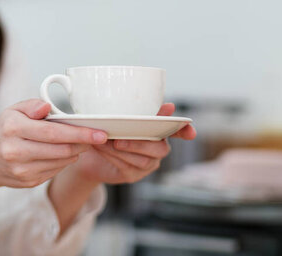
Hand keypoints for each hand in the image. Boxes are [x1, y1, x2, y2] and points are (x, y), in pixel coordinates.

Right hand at [0, 99, 107, 188]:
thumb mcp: (13, 111)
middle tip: (98, 137)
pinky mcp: (28, 182)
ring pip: (62, 161)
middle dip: (84, 143)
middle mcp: (16, 151)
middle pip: (61, 149)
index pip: (53, 132)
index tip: (99, 133)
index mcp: (13, 129)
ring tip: (80, 142)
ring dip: (76, 152)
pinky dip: (65, 161)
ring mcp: (22, 170)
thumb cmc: (6, 130)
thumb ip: (32, 105)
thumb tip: (47, 106)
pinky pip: (56, 171)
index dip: (79, 133)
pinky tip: (63, 152)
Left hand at [69, 103, 195, 184]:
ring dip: (121, 151)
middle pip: (159, 149)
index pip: (176, 131)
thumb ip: (143, 113)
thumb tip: (171, 106)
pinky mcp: (133, 175)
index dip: (184, 131)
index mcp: (157, 132)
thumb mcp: (122, 119)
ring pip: (142, 160)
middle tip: (117, 140)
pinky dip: (113, 157)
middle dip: (139, 144)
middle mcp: (157, 150)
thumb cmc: (109, 131)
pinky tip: (102, 149)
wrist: (90, 152)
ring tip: (104, 142)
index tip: (191, 132)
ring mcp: (147, 165)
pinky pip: (127, 167)